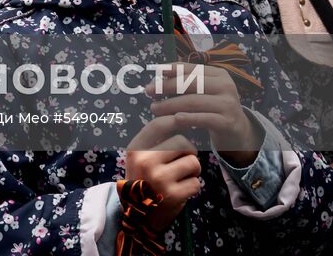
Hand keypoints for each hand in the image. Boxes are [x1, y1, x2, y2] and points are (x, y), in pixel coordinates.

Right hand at [124, 114, 202, 231]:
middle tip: (182, 164)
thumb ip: (154, 141)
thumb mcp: (139, 158)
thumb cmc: (143, 181)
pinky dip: (193, 187)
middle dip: (188, 153)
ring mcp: (160, 178)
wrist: (137, 216)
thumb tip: (179, 116)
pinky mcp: (174, 195)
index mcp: (136, 149)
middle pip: (183, 142)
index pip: (159, 124)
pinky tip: (181, 192)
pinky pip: (196, 182)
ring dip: (193, 171)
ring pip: (193, 162)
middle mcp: (146, 161)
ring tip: (182, 178)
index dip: (177, 119)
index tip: (186, 119)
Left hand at [149, 62, 261, 165]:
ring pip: (194, 101)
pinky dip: (188, 118)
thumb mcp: (204, 92)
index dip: (170, 70)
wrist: (238, 132)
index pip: (191, 68)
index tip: (154, 73)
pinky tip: (175, 119)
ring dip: (170, 105)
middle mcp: (226, 86)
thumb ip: (187, 82)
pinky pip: (204, 119)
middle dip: (166, 86)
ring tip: (154, 108)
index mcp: (219, 74)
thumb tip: (159, 73)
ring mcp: (229, 104)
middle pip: (190, 83)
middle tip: (148, 92)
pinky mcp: (228, 122)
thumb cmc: (214, 109)